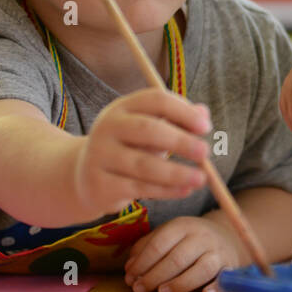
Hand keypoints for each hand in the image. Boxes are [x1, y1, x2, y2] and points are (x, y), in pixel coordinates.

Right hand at [72, 88, 210, 216]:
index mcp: (122, 107)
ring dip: (177, 173)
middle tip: (205, 152)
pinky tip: (185, 190)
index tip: (206, 127)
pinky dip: (166, 191)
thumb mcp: (149, 130)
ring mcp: (100, 156)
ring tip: (202, 179)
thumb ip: (175, 119)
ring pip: (144, 165)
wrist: (84, 177)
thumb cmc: (128, 148)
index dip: (183, 111)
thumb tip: (203, 113)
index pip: (155, 100)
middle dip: (180, 141)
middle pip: (147, 130)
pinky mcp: (99, 184)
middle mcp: (107, 127)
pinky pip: (138, 188)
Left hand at [124, 215, 242, 291]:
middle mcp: (202, 237)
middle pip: (177, 258)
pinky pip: (223, 278)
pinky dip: (216, 287)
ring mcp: (218, 252)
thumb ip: (147, 247)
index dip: (142, 262)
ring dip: (179, 283)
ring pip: (200, 269)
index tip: (130, 277)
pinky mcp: (230, 267)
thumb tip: (130, 267)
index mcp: (183, 226)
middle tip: (139, 290)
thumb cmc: (190, 239)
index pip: (159, 244)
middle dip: (155, 276)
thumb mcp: (169, 234)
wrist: (228, 236)